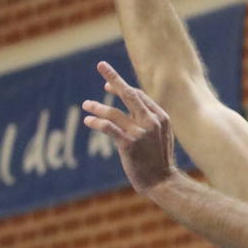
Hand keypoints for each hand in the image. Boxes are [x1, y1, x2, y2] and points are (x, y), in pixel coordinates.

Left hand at [81, 61, 178, 192]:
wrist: (163, 182)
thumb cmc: (159, 160)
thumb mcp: (160, 136)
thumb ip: (149, 121)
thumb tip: (133, 108)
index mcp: (161, 117)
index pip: (139, 96)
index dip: (122, 87)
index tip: (108, 84)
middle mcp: (152, 121)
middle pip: (129, 94)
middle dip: (114, 78)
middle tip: (101, 65)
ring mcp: (141, 132)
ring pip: (114, 112)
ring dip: (97, 106)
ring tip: (85, 105)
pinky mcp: (129, 144)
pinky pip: (108, 127)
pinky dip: (97, 122)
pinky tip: (88, 120)